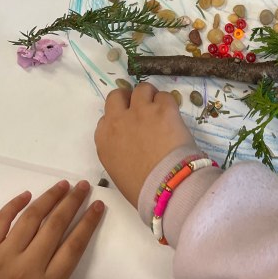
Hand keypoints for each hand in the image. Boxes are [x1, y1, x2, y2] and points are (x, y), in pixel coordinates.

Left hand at [0, 181, 103, 278]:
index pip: (74, 246)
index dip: (88, 223)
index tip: (98, 206)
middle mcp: (27, 268)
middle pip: (55, 226)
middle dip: (72, 202)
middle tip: (82, 187)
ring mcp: (4, 256)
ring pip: (30, 218)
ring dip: (49, 197)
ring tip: (62, 185)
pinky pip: (1, 220)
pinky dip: (14, 204)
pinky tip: (27, 194)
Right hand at [95, 84, 195, 206]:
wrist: (166, 187)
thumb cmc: (141, 189)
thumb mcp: (118, 171)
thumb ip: (118, 151)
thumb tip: (130, 145)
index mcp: (104, 139)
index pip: (105, 119)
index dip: (118, 119)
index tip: (128, 126)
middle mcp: (118, 120)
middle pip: (117, 95)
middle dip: (128, 99)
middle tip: (141, 109)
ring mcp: (141, 111)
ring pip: (142, 89)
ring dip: (150, 96)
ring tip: (159, 109)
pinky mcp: (163, 108)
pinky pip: (165, 96)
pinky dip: (168, 104)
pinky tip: (173, 117)